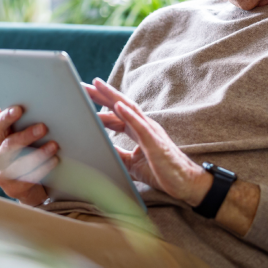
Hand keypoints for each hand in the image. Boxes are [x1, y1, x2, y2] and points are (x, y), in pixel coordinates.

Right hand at [0, 106, 58, 206]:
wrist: (28, 188)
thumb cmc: (28, 154)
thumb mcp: (22, 140)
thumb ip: (24, 124)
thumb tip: (37, 101)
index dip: (6, 117)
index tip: (19, 109)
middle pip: (9, 144)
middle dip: (26, 135)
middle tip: (44, 127)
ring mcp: (2, 173)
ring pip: (19, 163)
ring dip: (38, 153)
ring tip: (54, 145)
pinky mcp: (12, 188)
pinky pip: (28, 178)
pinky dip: (43, 168)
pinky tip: (55, 161)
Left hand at [83, 78, 211, 206]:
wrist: (185, 183)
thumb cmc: (162, 171)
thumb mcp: (132, 163)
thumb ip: (118, 154)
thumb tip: (101, 150)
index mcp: (138, 130)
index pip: (115, 113)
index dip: (99, 105)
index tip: (82, 97)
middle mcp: (143, 125)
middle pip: (119, 105)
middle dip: (100, 94)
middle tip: (82, 85)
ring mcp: (150, 131)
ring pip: (129, 108)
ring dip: (112, 96)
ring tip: (97, 84)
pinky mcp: (155, 141)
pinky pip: (140, 126)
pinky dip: (128, 114)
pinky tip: (117, 106)